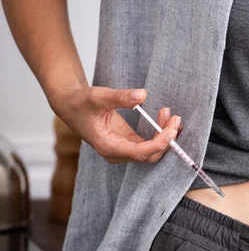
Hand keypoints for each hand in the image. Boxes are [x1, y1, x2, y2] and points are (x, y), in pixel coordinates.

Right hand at [50, 86, 182, 162]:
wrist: (70, 105)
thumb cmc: (80, 102)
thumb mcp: (98, 96)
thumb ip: (120, 97)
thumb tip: (142, 95)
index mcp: (108, 146)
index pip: (140, 153)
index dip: (159, 143)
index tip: (171, 130)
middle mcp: (117, 153)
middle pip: (149, 155)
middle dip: (166, 140)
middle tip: (176, 119)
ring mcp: (123, 150)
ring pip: (151, 151)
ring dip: (165, 136)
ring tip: (172, 116)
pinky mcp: (128, 143)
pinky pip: (149, 144)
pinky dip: (160, 133)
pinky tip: (165, 117)